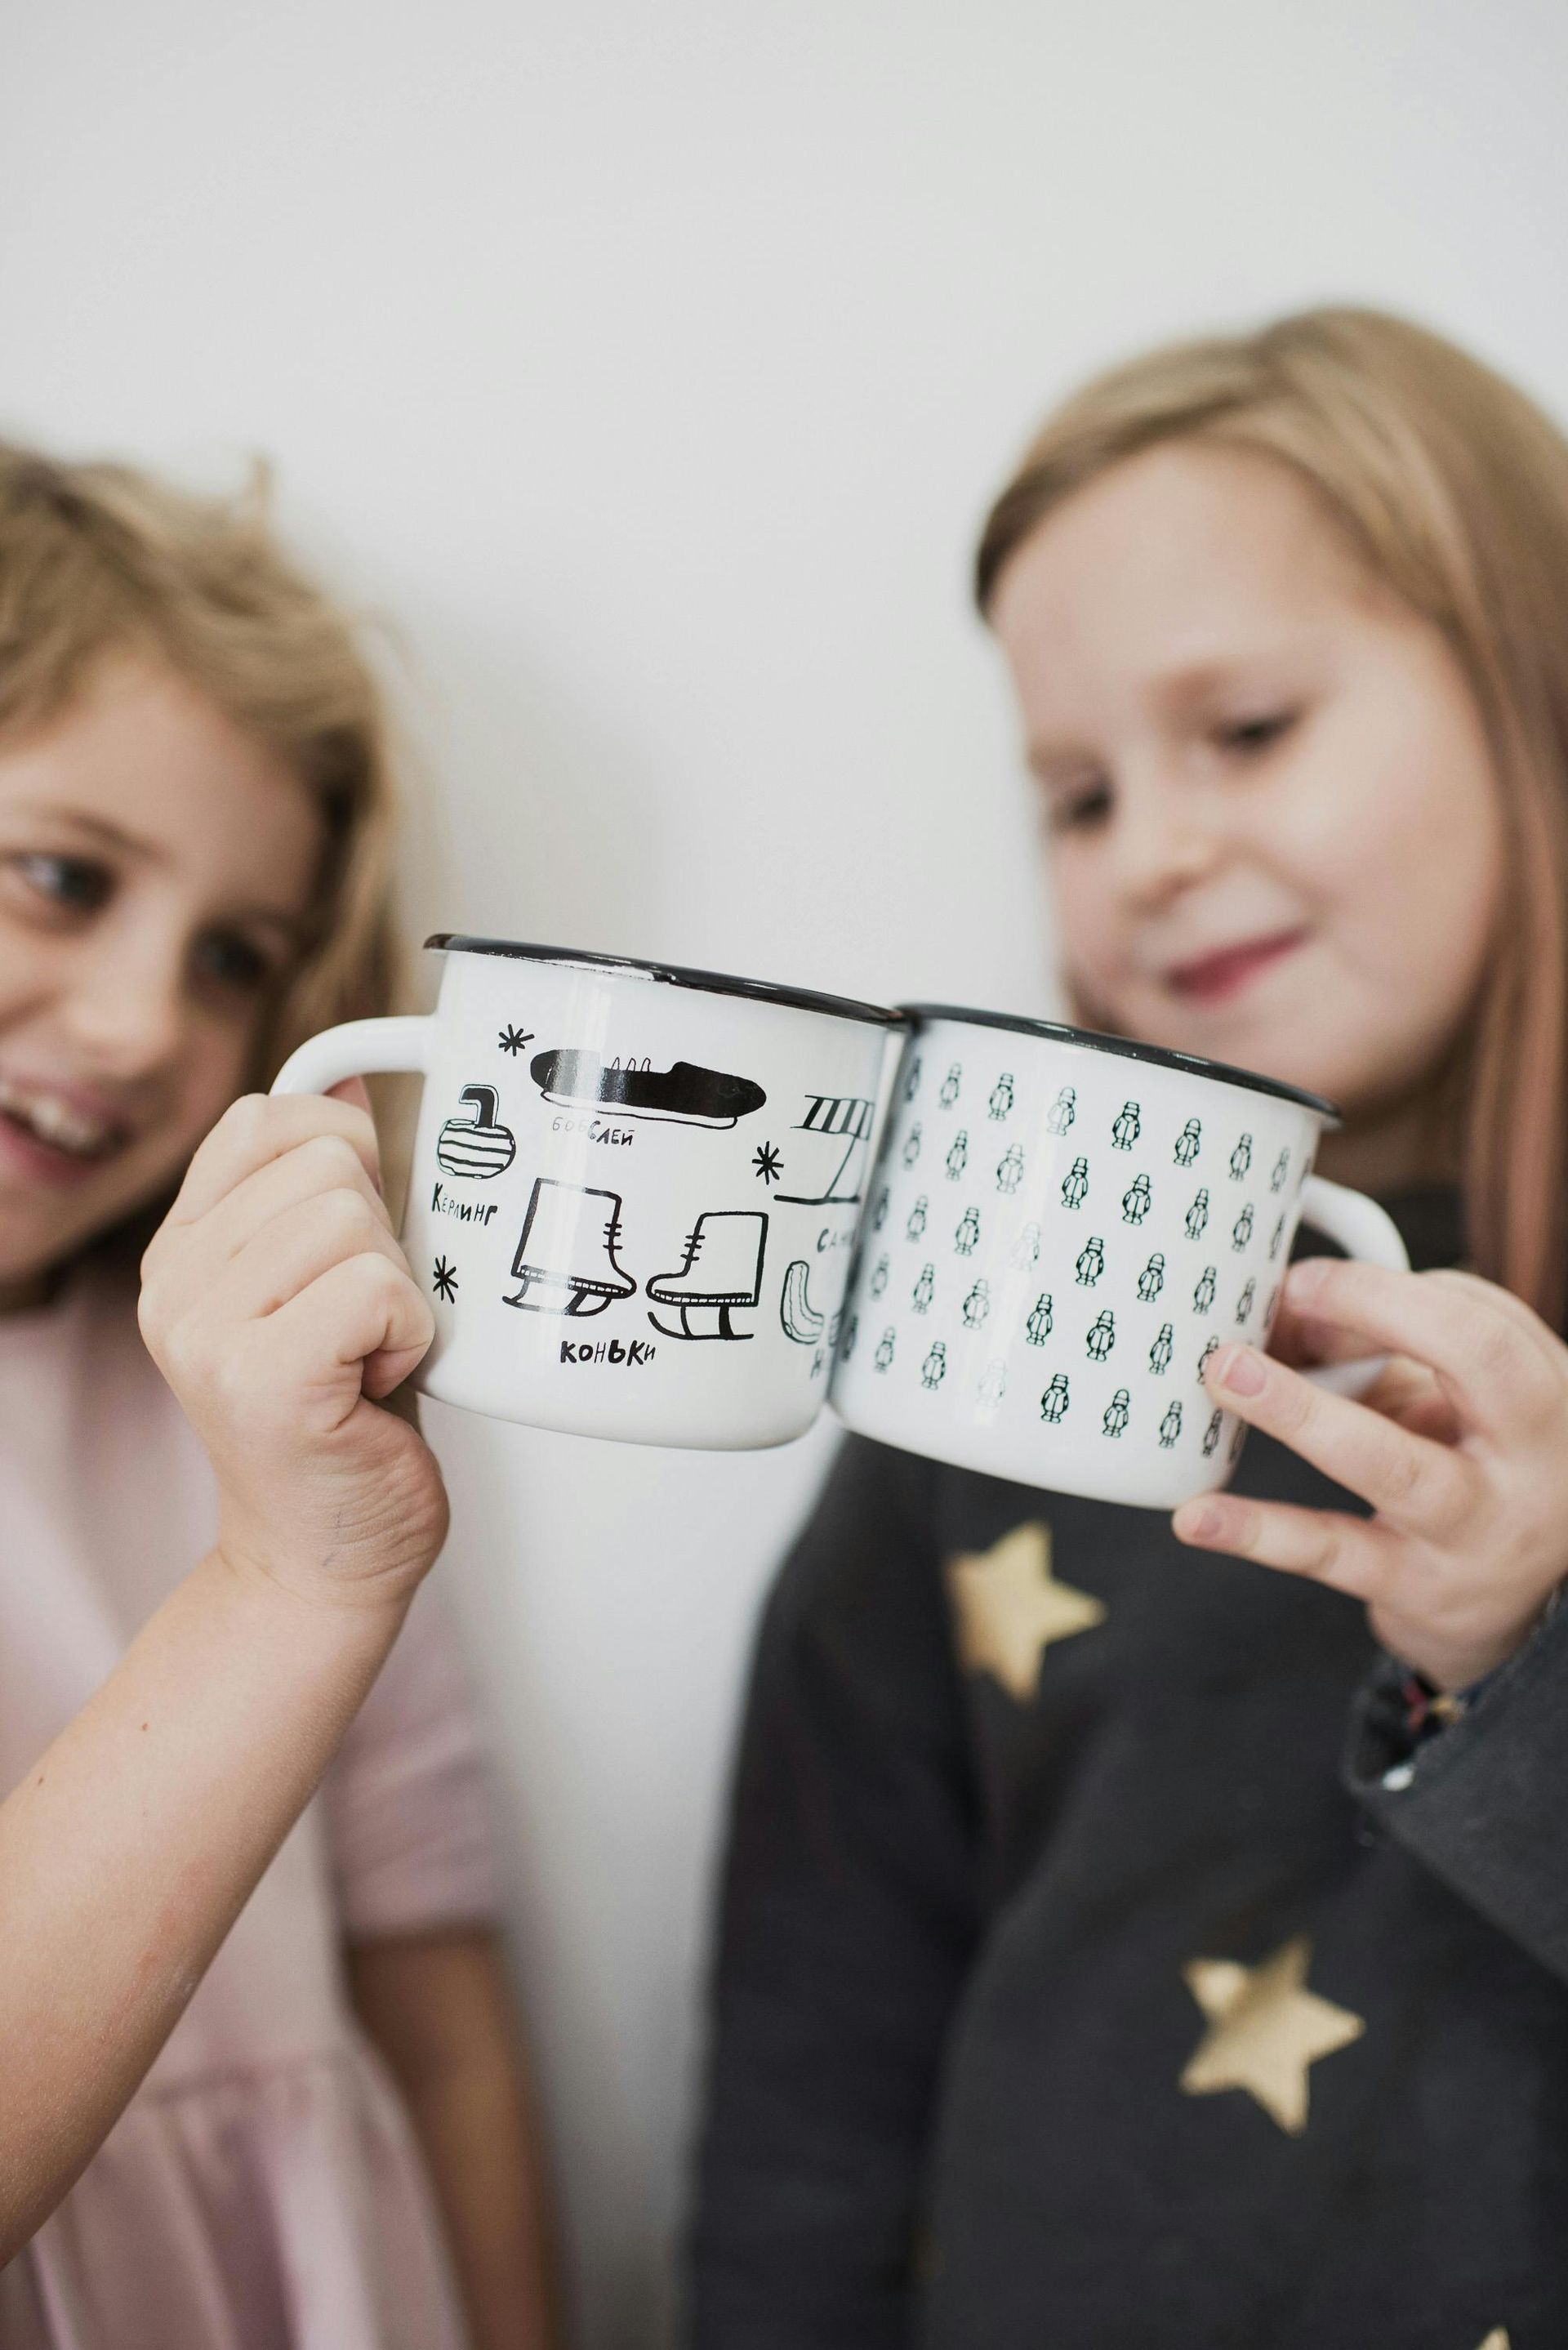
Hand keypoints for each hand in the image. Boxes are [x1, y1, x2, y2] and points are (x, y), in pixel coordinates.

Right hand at [139, 1085, 447, 1609]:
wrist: (322, 1562)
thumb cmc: (340, 1429)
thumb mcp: (324, 1285)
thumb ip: (324, 1190)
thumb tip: (348, 1078)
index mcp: (184, 1250)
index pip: (265, 1119)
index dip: (344, 1147)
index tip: (365, 1220)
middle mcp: (175, 1285)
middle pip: (326, 1162)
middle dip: (382, 1236)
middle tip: (365, 1322)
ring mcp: (206, 1333)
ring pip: (353, 1219)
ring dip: (400, 1290)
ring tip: (370, 1356)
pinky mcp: (261, 1379)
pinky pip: (376, 1285)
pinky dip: (409, 1332)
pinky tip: (379, 1384)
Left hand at [1171, 1255, 1567, 1691]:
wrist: (1521, 1592)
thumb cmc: (1477, 1458)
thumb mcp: (1455, 1392)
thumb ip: (1385, 1342)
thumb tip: (1281, 1309)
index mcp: (1540, 1391)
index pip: (1480, 1323)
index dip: (1388, 1293)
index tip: (1301, 1281)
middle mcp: (1527, 1459)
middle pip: (1478, 1366)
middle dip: (1375, 1315)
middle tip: (1282, 1296)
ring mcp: (1475, 1530)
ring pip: (1393, 1465)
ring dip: (1300, 1413)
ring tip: (1223, 1378)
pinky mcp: (1416, 1589)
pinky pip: (1333, 1553)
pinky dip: (1259, 1533)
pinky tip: (1196, 1516)